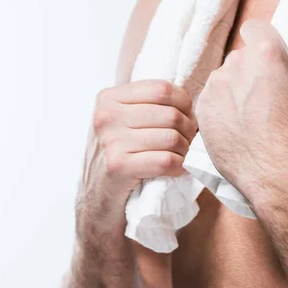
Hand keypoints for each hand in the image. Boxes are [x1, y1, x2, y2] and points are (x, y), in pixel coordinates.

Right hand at [77, 80, 196, 233]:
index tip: (187, 118)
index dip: (185, 103)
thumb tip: (190, 99)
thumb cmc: (119, 155)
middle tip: (188, 142)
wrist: (97, 198)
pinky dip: (179, 166)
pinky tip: (175, 169)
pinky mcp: (118, 167)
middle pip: (171, 115)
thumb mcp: (123, 121)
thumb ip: (147, 104)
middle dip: (188, 130)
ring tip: (181, 156)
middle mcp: (106, 116)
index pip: (163, 89)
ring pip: (172, 138)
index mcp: (108, 98)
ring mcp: (110, 142)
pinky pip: (166, 161)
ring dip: (185, 150)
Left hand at [195, 19, 287, 195]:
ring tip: (248, 118)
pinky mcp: (202, 110)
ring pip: (224, 80)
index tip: (263, 55)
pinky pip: (211, 101)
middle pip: (240, 58)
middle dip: (250, 72)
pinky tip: (235, 127)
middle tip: (262, 96)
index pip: (256, 28)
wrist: (277, 174)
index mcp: (267, 54)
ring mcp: (215, 87)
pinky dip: (220, 110)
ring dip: (233, 91)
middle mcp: (236, 64)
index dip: (261, 39)